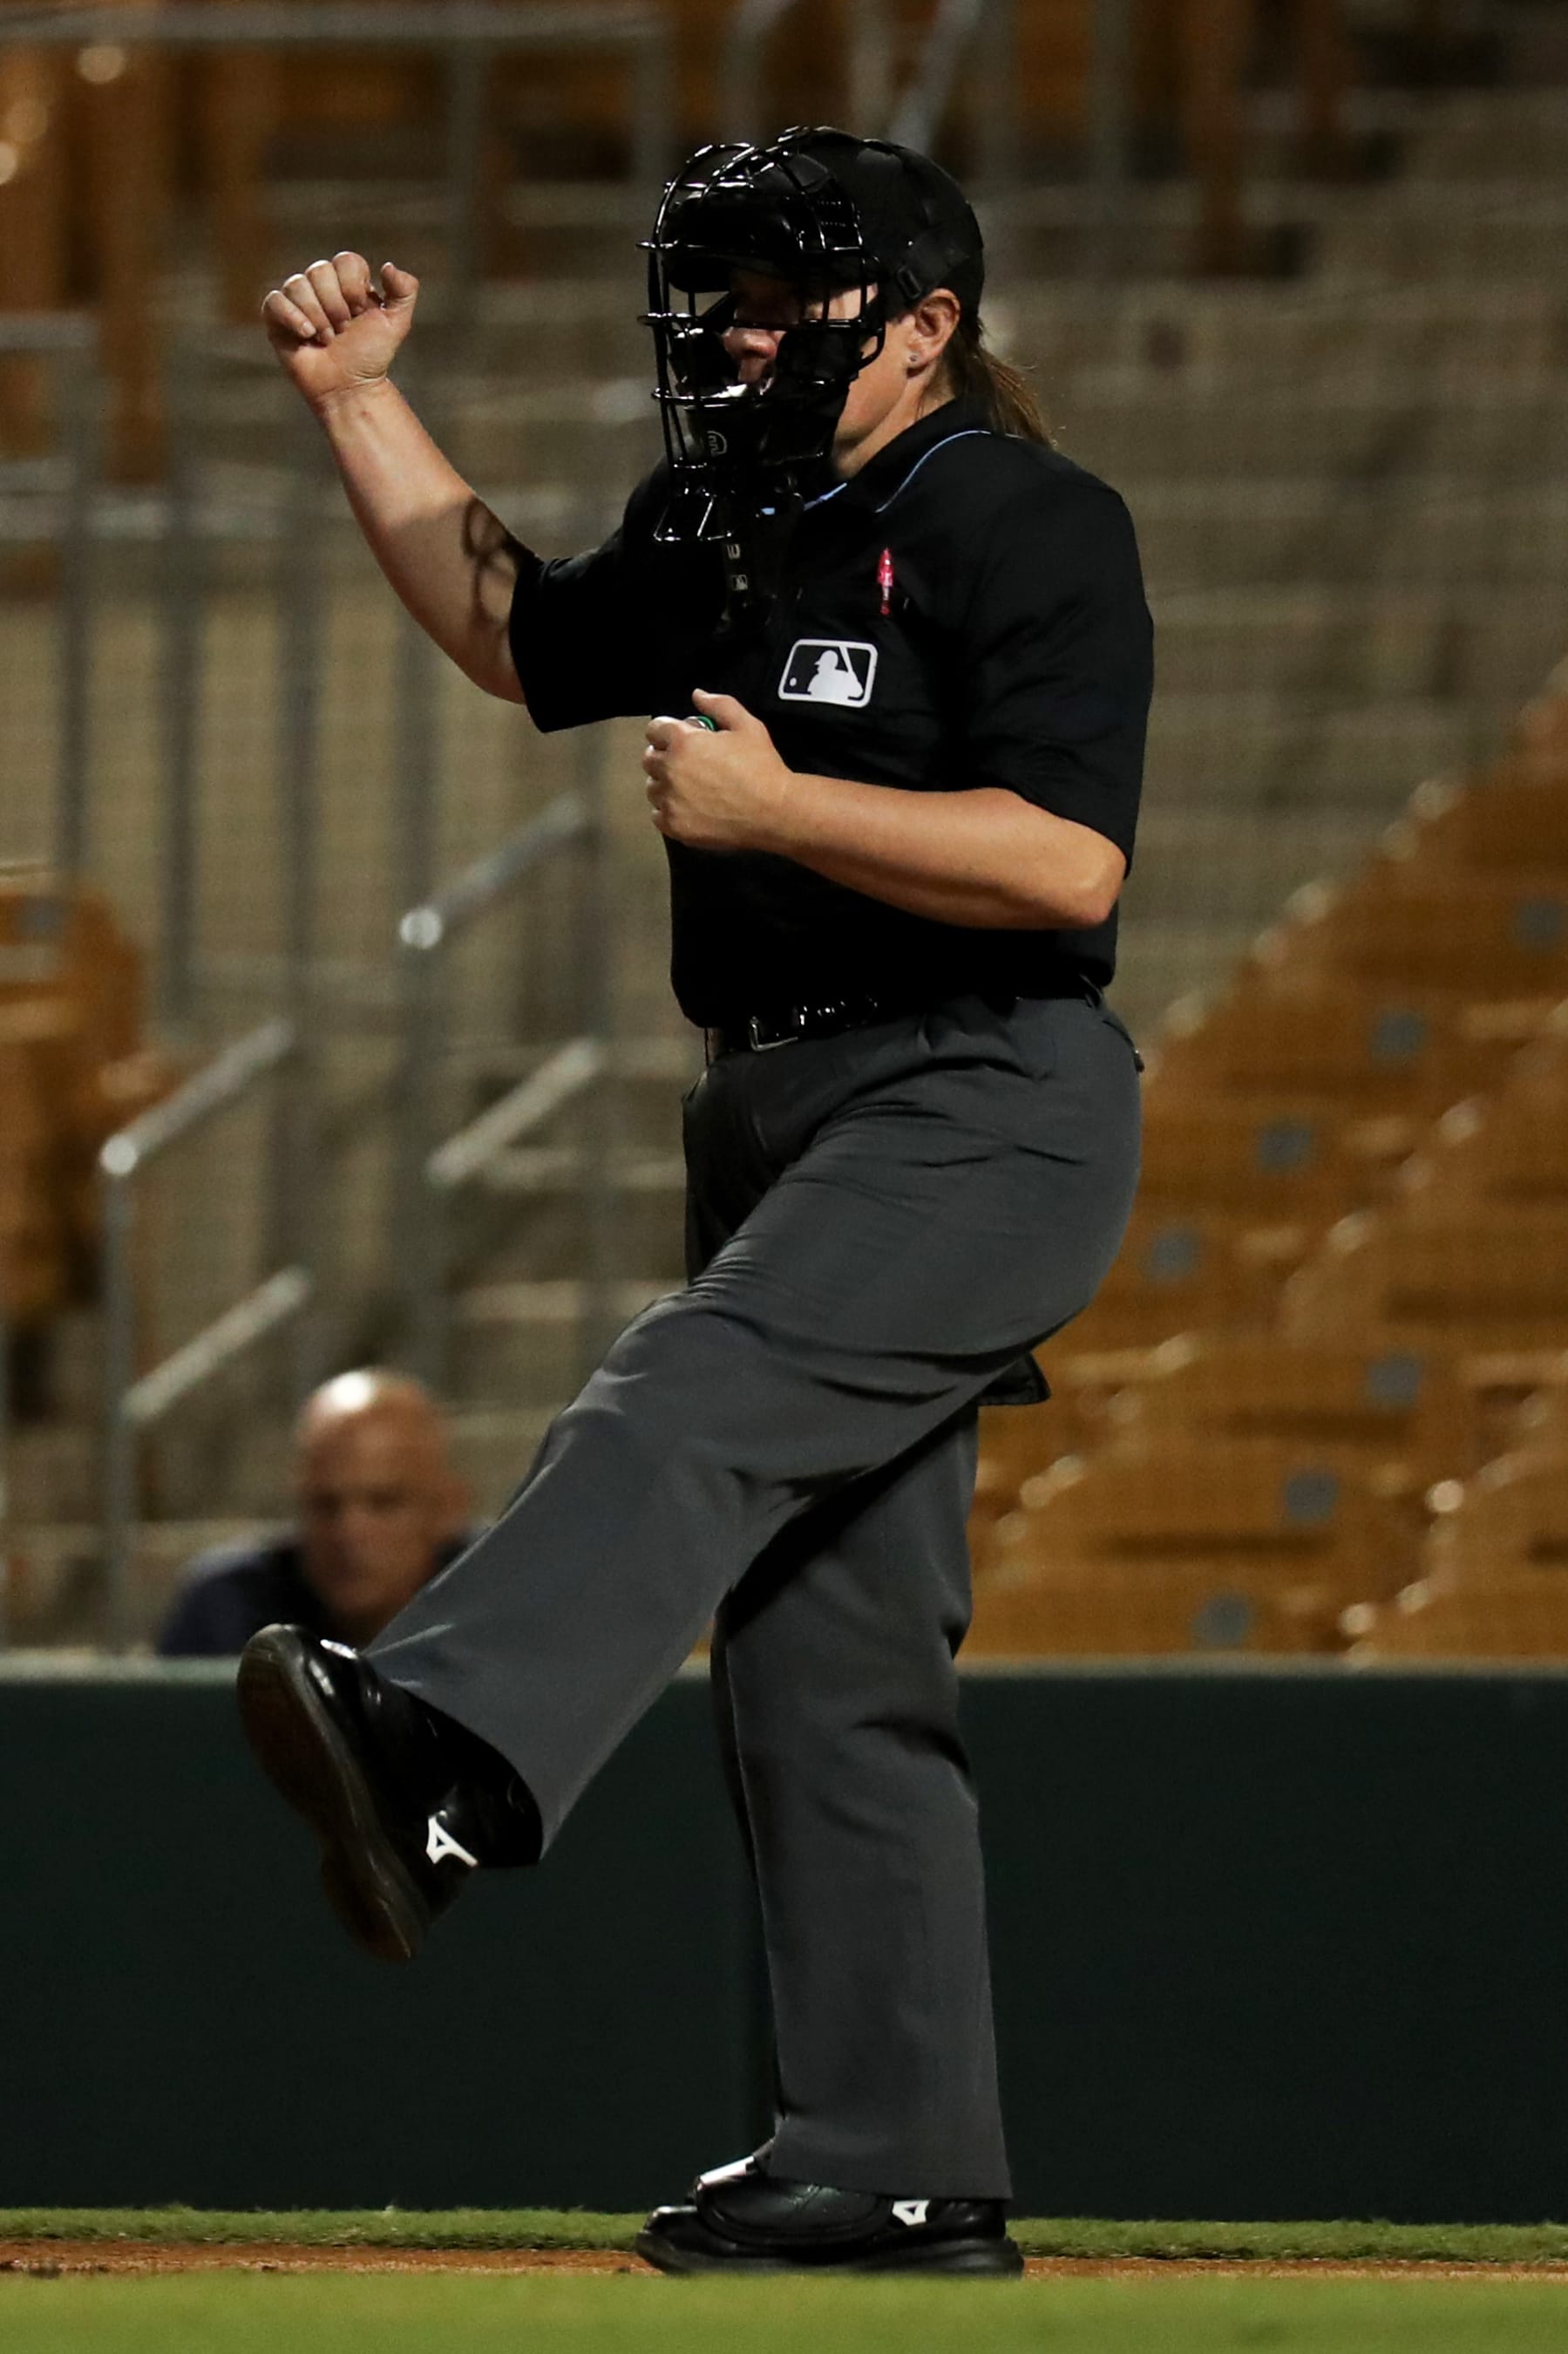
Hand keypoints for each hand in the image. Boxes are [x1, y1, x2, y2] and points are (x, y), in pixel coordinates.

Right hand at [261, 253, 418, 413]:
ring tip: (327, 340)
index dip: (353, 289)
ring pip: (297, 285)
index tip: (361, 315)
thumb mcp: (397, 324)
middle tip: (343, 332)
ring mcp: (297, 300)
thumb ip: (405, 290)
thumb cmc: (370, 357)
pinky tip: (306, 335)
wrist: (349, 388)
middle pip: (320, 270)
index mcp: (347, 281)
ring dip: (318, 318)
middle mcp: (320, 285)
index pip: (346, 261)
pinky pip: (274, 300)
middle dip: (336, 307)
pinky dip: (292, 317)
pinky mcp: (276, 317)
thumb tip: (387, 266)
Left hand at [643, 690, 791, 851]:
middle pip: (649, 759)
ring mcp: (670, 800)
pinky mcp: (674, 825)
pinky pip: (657, 815)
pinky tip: (688, 808)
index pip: (654, 729)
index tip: (680, 739)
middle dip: (665, 757)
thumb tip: (698, 695)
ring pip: (652, 788)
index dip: (667, 732)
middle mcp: (670, 770)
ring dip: (665, 785)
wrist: (773, 811)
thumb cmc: (762, 768)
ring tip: (689, 788)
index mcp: (683, 742)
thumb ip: (719, 705)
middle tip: (687, 764)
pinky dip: (668, 811)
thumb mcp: (747, 725)